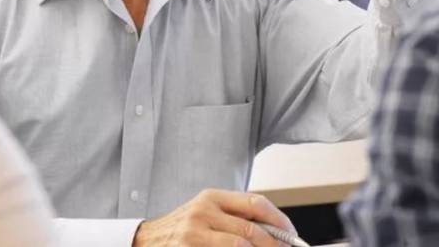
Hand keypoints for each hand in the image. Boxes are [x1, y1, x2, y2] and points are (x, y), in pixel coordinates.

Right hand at [132, 189, 296, 246]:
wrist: (145, 242)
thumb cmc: (182, 229)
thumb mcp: (207, 213)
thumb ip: (236, 216)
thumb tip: (277, 232)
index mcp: (211, 197)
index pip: (256, 203)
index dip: (279, 221)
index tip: (292, 234)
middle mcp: (202, 212)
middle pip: (251, 230)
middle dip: (275, 246)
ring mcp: (193, 235)